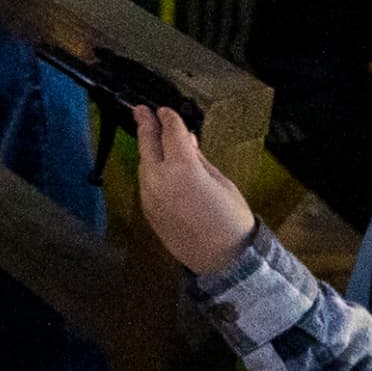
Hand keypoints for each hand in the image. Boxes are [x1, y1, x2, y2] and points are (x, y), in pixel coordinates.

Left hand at [133, 108, 257, 273]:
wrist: (222, 260)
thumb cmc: (230, 220)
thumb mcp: (221, 182)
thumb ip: (198, 159)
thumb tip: (186, 142)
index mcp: (182, 167)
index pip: (170, 132)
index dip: (169, 118)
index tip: (166, 110)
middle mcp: (159, 178)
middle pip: (147, 144)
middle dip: (144, 124)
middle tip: (141, 110)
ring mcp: (149, 196)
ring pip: (144, 164)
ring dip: (148, 150)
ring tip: (153, 138)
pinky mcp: (147, 210)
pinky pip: (146, 183)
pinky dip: (151, 171)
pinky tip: (160, 168)